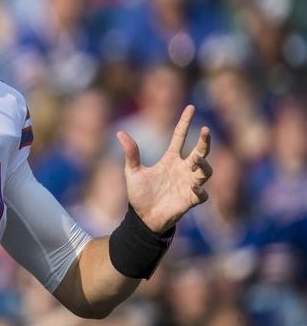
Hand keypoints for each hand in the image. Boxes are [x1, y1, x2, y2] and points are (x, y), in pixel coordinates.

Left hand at [117, 105, 211, 232]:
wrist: (143, 218)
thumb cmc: (139, 195)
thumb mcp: (132, 172)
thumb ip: (131, 153)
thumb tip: (120, 133)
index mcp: (170, 159)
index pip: (180, 136)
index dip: (185, 122)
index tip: (191, 107)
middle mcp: (182, 169)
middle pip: (199, 151)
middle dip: (204, 141)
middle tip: (205, 130)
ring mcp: (188, 184)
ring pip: (205, 171)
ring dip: (204, 164)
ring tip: (197, 159)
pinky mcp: (190, 199)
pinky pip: (202, 194)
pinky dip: (199, 190)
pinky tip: (193, 187)